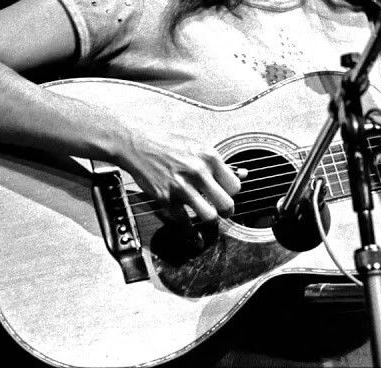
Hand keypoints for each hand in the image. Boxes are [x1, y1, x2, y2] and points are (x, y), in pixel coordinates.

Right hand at [117, 124, 243, 224]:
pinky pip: (184, 223)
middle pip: (226, 204)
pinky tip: (195, 236)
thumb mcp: (196, 145)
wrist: (137, 143)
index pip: (235, 185)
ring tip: (208, 215)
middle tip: (223, 209)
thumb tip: (243, 174)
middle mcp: (197, 172)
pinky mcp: (166, 198)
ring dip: (210, 219)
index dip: (231, 191)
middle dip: (226, 210)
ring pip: (209, 216)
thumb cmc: (166, 143)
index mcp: (208, 157)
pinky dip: (191, 234)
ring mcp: (181, 187)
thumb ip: (218, 163)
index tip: (226, 192)